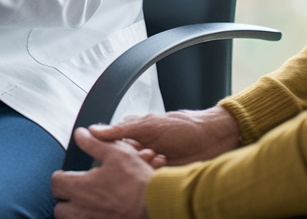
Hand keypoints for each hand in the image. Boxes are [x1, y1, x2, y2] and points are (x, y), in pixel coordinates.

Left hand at [51, 127, 160, 218]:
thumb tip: (79, 134)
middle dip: (64, 199)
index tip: (65, 175)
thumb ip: (93, 143)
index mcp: (81, 188)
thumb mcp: (116, 153)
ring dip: (73, 212)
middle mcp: (82, 209)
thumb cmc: (137, 181)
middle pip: (59, 208)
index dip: (60, 177)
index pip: (56, 183)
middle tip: (73, 191)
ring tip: (82, 204)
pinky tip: (95, 213)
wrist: (156, 204)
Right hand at [88, 106, 240, 166]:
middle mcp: (140, 148)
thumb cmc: (184, 126)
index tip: (112, 153)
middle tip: (145, 154)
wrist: (213, 138)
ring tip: (158, 159)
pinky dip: (153, 177)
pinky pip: (149, 180)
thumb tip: (93, 130)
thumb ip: (121, 130)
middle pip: (122, 161)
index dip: (111, 150)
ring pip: (135, 172)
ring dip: (144, 169)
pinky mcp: (161, 174)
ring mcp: (151, 162)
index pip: (111, 144)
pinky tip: (162, 170)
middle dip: (130, 162)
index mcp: (134, 132)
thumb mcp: (150, 125)